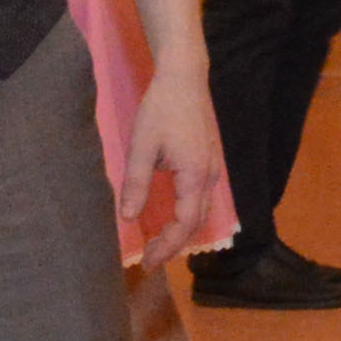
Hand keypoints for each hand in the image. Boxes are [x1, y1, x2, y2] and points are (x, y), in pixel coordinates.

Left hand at [121, 67, 230, 266]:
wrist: (184, 77)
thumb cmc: (161, 108)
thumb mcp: (141, 147)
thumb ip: (136, 184)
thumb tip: (127, 218)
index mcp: (195, 175)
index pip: (185, 223)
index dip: (167, 246)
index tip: (148, 262)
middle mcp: (210, 176)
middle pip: (197, 222)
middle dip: (174, 245)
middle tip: (150, 260)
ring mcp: (213, 168)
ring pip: (202, 211)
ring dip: (182, 232)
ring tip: (160, 245)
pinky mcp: (210, 160)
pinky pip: (202, 198)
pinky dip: (188, 216)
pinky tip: (172, 218)